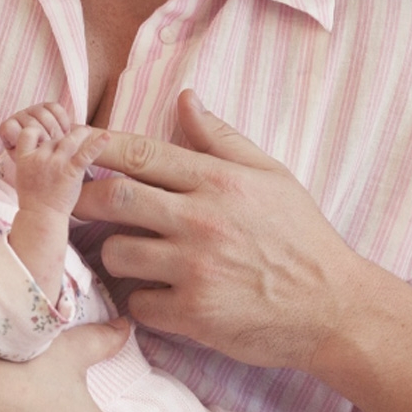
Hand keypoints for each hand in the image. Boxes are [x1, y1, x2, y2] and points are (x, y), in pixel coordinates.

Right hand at [2, 103, 107, 215]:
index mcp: (24, 159)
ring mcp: (56, 164)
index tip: (43, 136)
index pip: (29, 132)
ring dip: (79, 134)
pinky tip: (107, 136)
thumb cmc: (34, 196)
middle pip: (53, 139)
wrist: (42, 216)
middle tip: (66, 147)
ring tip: (86, 131)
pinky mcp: (71, 172)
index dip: (36, 131)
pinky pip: (86, 154)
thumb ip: (31, 155)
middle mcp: (39, 159)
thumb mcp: (23, 173)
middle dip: (59, 141)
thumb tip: (44, 138)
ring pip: (70, 139)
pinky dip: (98, 144)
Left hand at [75, 90, 359, 371]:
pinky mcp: (194, 314)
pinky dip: (142, 299)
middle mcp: (201, 220)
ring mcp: (195, 268)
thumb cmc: (301, 235)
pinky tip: (160, 293)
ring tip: (131, 252)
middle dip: (86, 197)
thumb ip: (221, 137)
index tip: (77, 145)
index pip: (142, 154)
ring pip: (118, 253)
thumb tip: (185, 98)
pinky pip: (139, 302)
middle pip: (115, 198)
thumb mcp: (270, 174)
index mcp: (218, 180)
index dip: (100, 146)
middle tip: (80, 201)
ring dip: (115, 252)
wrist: (333, 307)